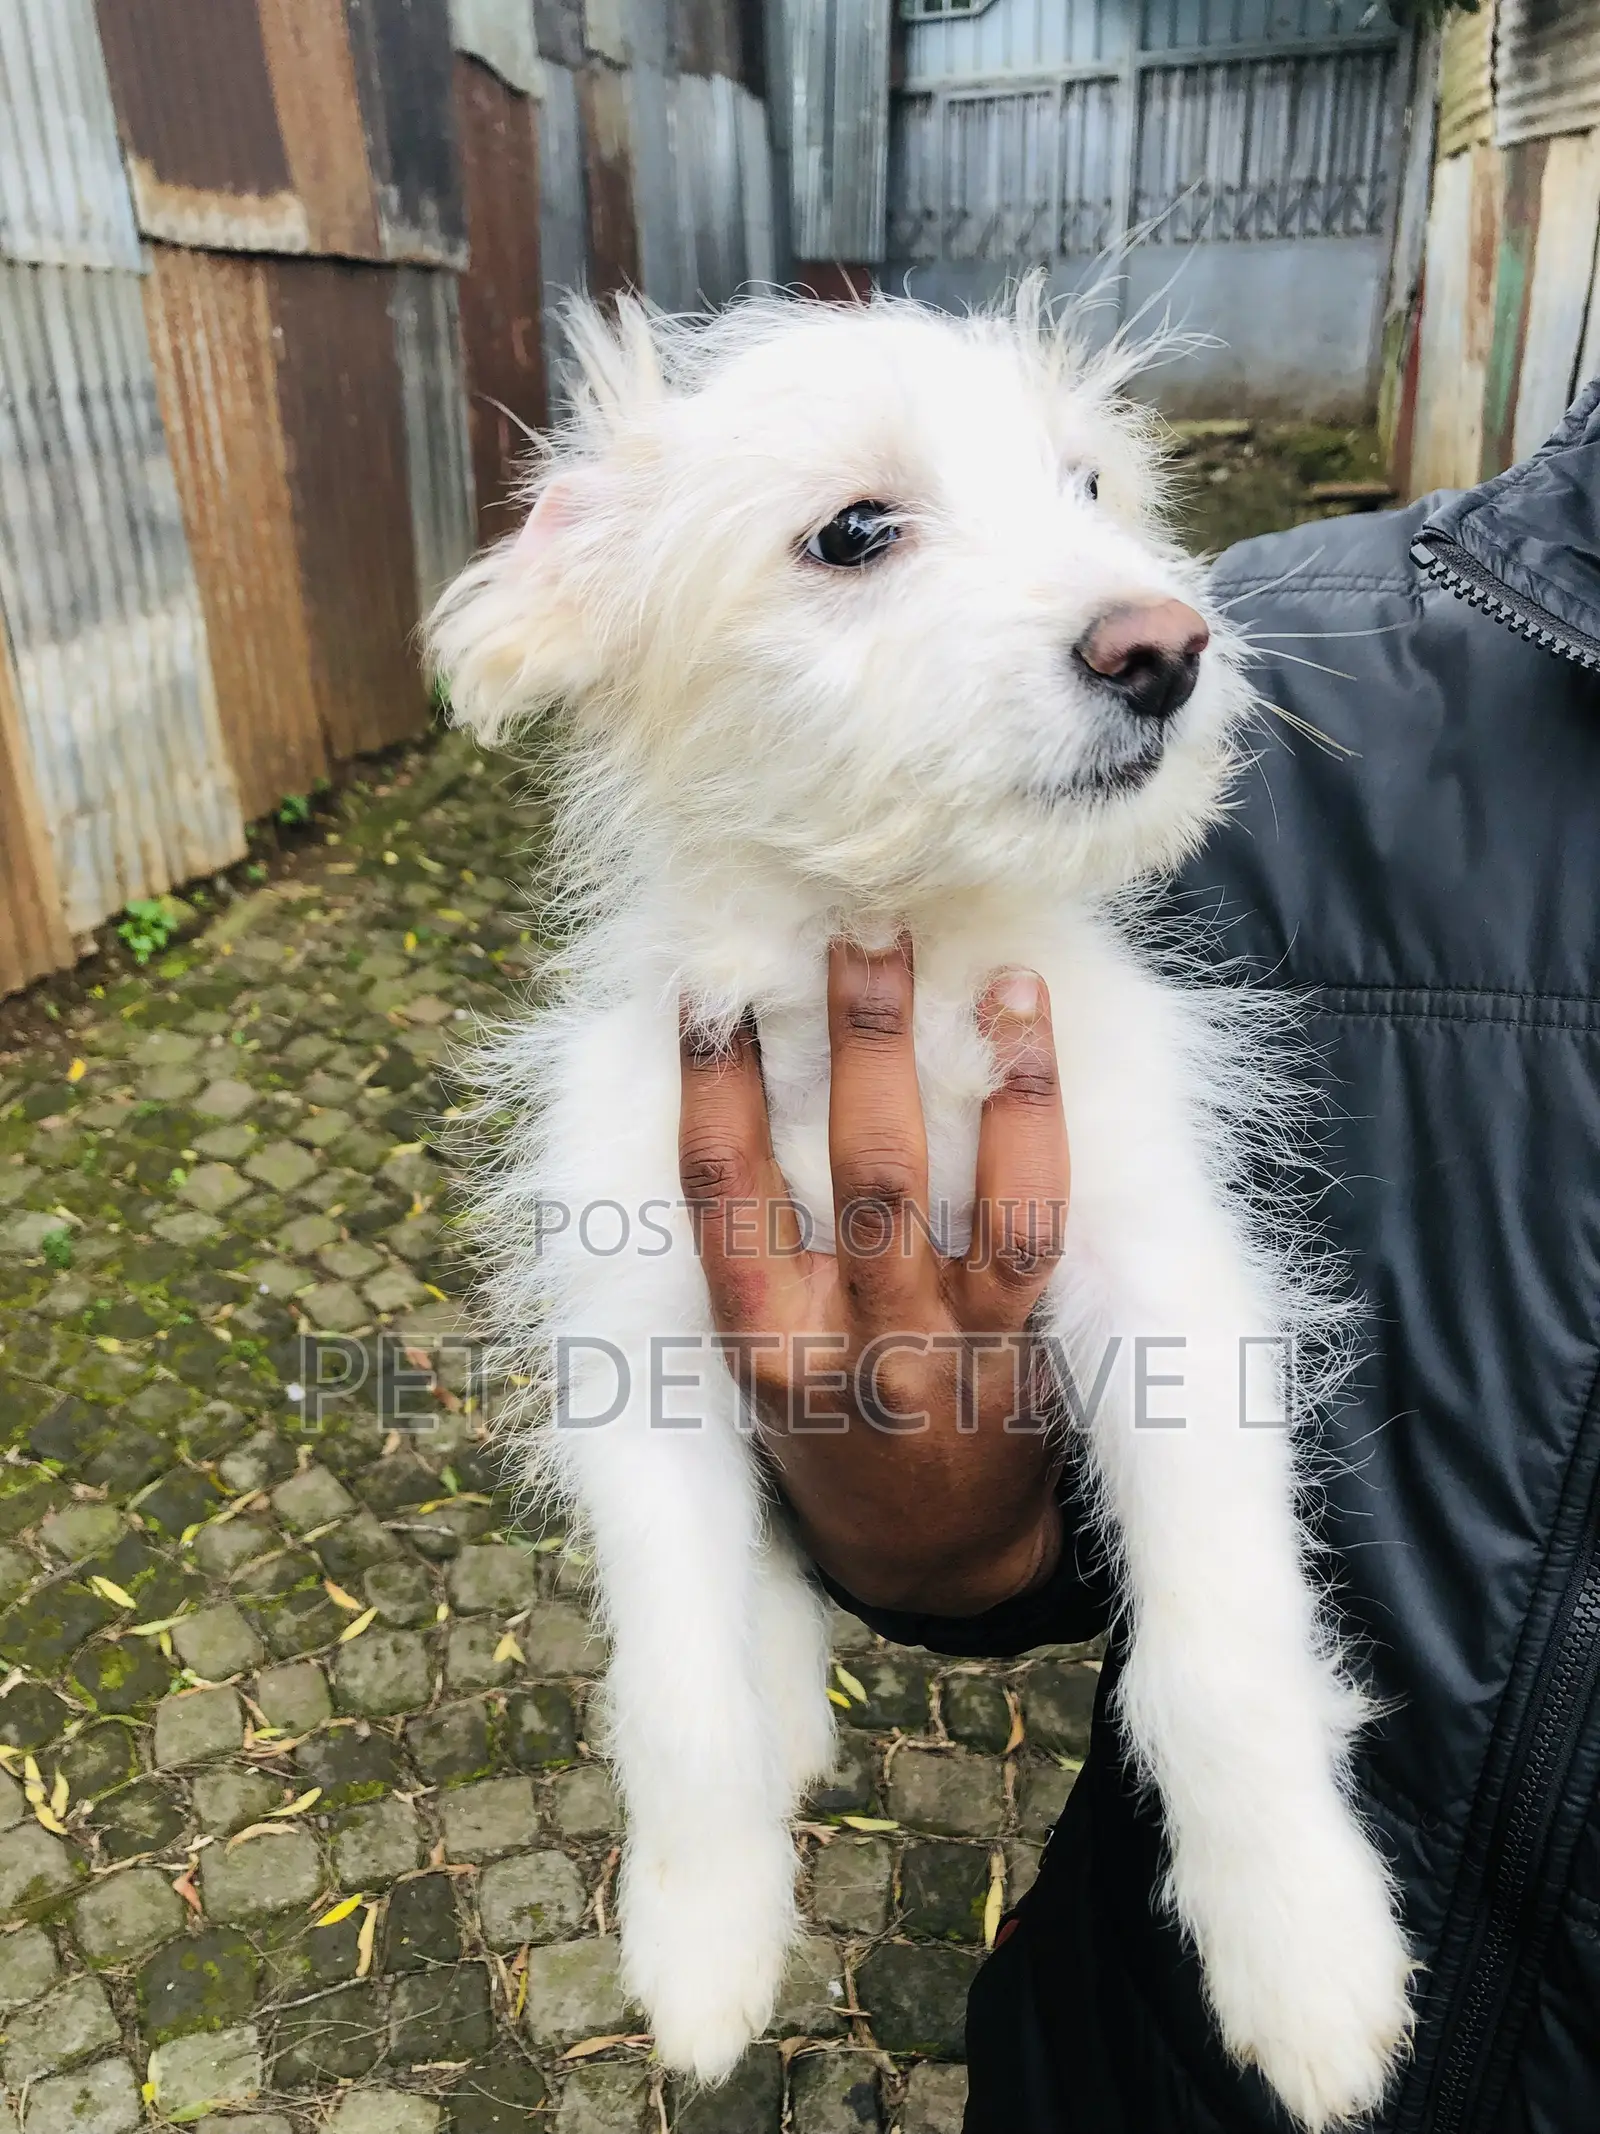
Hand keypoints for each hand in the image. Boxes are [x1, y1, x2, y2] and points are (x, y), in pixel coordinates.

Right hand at [678, 938, 1071, 1614]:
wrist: (932, 1559)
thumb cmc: (830, 1432)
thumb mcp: (757, 1364)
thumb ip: (750, 1249)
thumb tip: (740, 1083)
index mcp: (756, 1341)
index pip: (718, 1192)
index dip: (709, 1085)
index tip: (706, 987)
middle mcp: (842, 1340)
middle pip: (841, 1168)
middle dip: (846, 1039)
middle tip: (852, 924)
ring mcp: (936, 1341)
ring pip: (926, 1182)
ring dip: (926, 1055)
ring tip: (929, 949)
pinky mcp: (1016, 1341)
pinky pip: (1030, 1214)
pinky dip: (1030, 1110)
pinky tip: (1026, 1024)